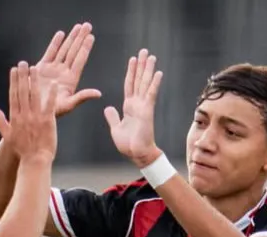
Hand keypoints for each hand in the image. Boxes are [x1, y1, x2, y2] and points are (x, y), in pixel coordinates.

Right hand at [0, 63, 58, 161]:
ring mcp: (36, 117)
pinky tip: (52, 83)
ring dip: (34, 81)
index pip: (13, 95)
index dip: (13, 81)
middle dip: (22, 76)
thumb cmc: (22, 150)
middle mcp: (24, 115)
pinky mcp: (48, 121)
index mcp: (15, 117)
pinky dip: (51, 94)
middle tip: (23, 63)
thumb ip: (0, 121)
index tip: (13, 70)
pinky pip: (49, 105)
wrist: (34, 160)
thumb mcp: (7, 136)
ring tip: (34, 68)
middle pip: (22, 92)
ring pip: (34, 95)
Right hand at [35, 22, 100, 116]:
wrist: (32, 112)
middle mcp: (63, 72)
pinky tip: (61, 34)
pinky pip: (50, 53)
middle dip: (80, 38)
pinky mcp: (42, 68)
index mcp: (70, 80)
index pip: (79, 60)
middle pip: (74, 51)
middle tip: (87, 25)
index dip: (85, 48)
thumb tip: (98, 93)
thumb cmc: (51, 113)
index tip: (91, 36)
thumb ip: (82, 97)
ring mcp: (53, 69)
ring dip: (71, 38)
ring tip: (78, 27)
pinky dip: (55, 43)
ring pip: (64, 50)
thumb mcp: (68, 105)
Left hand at [104, 49, 164, 167]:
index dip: (131, 72)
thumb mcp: (116, 128)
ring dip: (148, 70)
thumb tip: (108, 107)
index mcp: (129, 106)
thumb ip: (113, 117)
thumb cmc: (128, 144)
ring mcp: (143, 106)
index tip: (133, 59)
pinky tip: (158, 73)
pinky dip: (154, 84)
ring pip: (145, 84)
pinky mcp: (147, 111)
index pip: (130, 85)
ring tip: (151, 56)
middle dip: (141, 65)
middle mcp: (137, 103)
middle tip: (145, 51)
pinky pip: (151, 94)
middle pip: (139, 80)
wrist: (137, 154)